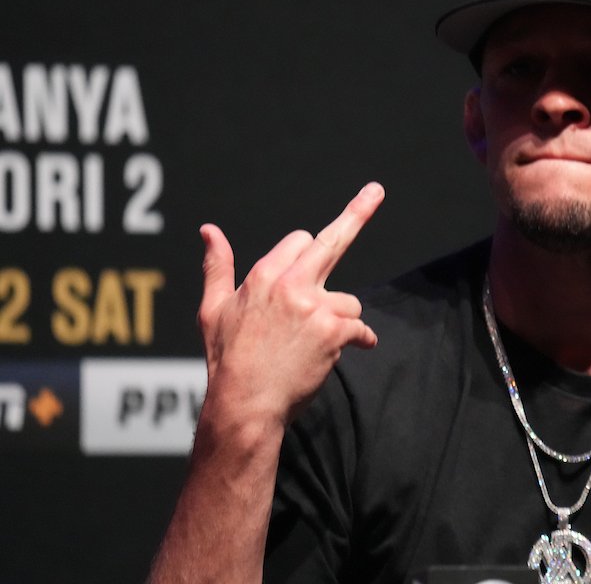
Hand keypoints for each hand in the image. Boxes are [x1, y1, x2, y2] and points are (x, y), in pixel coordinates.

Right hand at [196, 183, 383, 424]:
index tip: (312, 253)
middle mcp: (291, 284)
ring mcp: (314, 307)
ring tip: (315, 344)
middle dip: (357, 213)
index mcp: (264, 274)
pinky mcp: (333, 331)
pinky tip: (351, 349)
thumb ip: (217, 267)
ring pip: (348, 300)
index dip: (305, 254)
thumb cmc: (227, 359)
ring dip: (340, 318)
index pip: (300, 241)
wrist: (245, 404)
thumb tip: (209, 230)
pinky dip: (359, 339)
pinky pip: (360, 328)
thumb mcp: (212, 309)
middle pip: (331, 241)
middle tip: (377, 190)